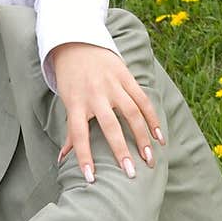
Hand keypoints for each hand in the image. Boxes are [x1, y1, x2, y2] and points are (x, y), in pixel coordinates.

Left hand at [50, 42, 164, 181]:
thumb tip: (62, 159)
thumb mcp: (67, 102)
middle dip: (121, 151)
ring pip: (131, 113)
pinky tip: (159, 136)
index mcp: (76, 103)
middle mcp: (94, 94)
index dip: (84, 157)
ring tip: (149, 157)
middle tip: (131, 173)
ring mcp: (112, 84)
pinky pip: (142, 99)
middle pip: (110, 126)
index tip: (92, 178)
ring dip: (142, 136)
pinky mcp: (125, 75)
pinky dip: (152, 118)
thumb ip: (71, 130)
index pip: (79, 135)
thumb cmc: (70, 79)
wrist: (77, 42)